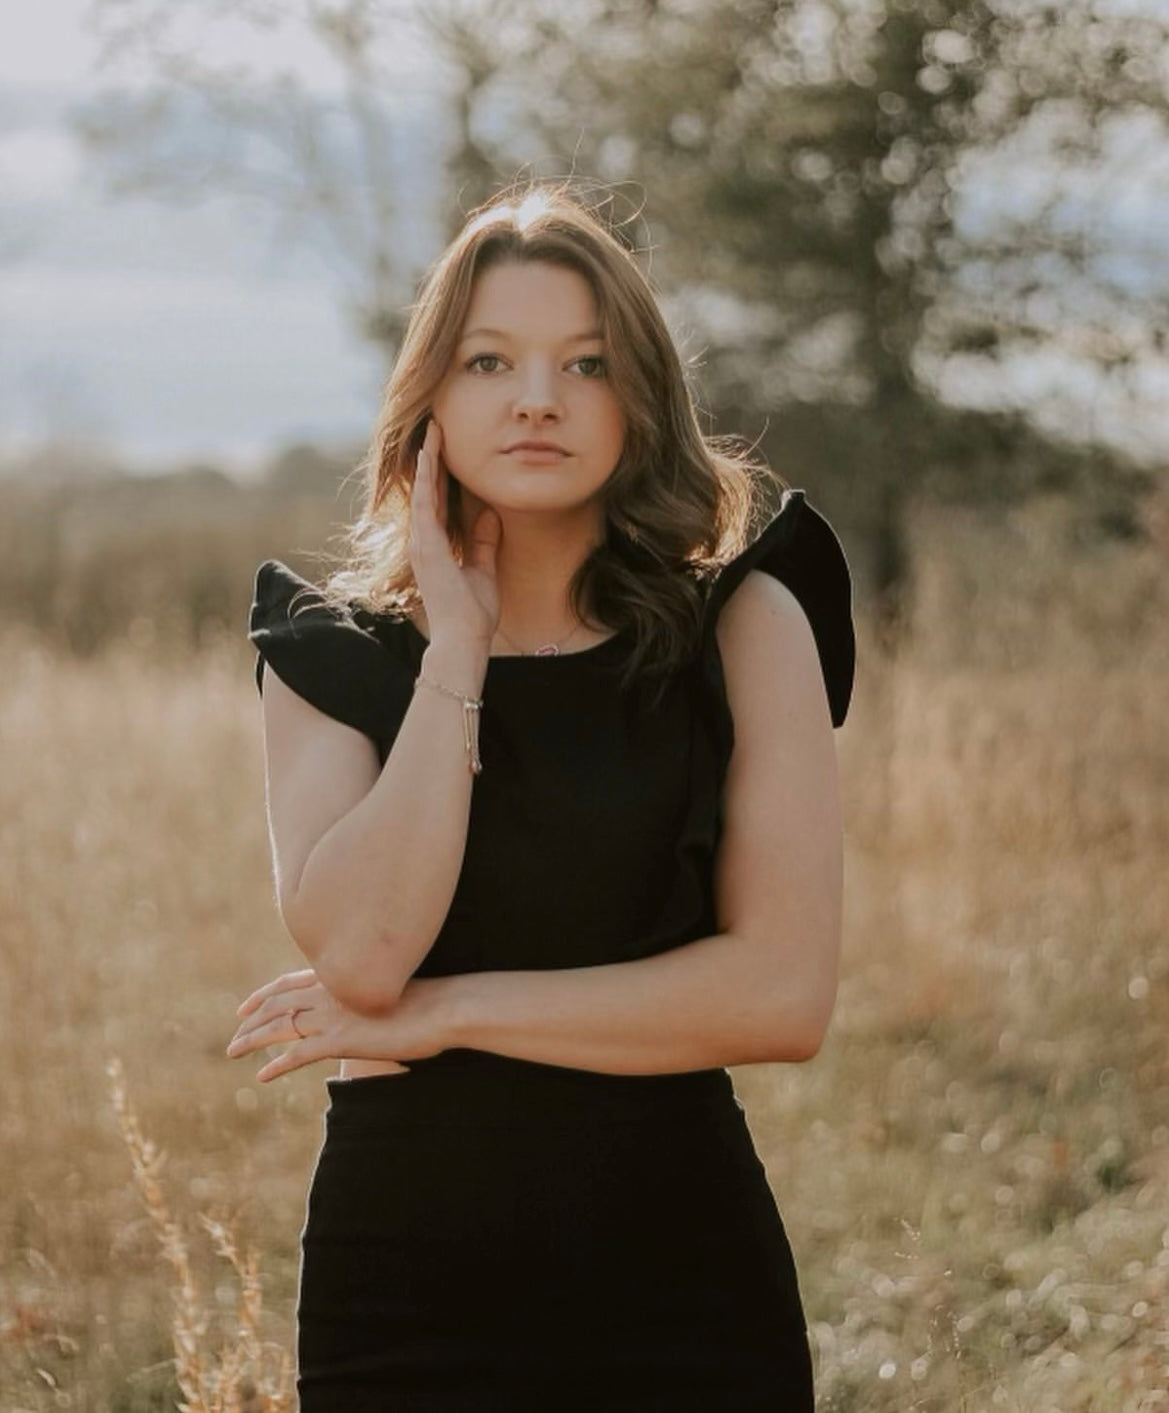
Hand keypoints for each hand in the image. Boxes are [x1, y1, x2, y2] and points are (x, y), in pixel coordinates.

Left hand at [225, 968, 454, 1082]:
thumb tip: (367, 1007)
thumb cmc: (428, 1001)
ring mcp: (334, 1016)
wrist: (444, 1008)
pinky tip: (262, 1075)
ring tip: (233, 1052)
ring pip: (279, 1027)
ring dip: (252, 1040)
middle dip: (251, 1019)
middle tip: (234, 1035)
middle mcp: (331, 992)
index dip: (264, 994)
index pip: (290, 982)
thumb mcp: (391, 992)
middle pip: (277, 1003)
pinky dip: (276, 1065)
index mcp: (342, 977)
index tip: (246, 1005)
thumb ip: (369, 997)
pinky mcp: (341, 1041)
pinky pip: (297, 1055)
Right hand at [409, 418, 501, 647]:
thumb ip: (484, 543)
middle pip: (428, 490)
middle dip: (433, 458)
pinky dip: (427, 479)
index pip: (439, 502)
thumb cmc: (472, 614)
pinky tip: (430, 456)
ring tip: (434, 430)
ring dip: (428, 459)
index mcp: (437, 547)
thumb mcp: (484, 571)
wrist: (463, 640)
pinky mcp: (427, 547)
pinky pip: (425, 504)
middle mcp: (425, 541)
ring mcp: (423, 543)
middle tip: (437, 426)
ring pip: (424, 490)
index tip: (447, 448)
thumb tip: (490, 515)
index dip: (442, 474)